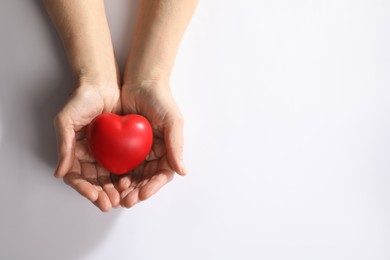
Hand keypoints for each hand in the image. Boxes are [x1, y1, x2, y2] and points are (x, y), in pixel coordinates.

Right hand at [54, 84, 121, 211]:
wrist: (103, 84)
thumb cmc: (81, 99)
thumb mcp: (66, 120)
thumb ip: (64, 146)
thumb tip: (59, 173)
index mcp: (74, 152)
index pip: (77, 177)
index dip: (84, 188)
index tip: (93, 196)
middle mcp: (90, 156)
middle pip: (94, 182)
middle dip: (101, 194)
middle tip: (110, 203)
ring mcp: (105, 153)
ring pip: (109, 178)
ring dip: (114, 190)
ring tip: (122, 198)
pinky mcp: (121, 148)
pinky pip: (123, 166)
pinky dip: (126, 176)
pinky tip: (132, 183)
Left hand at [118, 81, 185, 207]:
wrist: (141, 81)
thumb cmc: (161, 99)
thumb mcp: (173, 121)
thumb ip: (176, 145)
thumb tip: (182, 171)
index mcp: (168, 149)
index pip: (163, 174)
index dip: (153, 186)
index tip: (143, 194)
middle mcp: (154, 152)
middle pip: (147, 178)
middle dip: (138, 191)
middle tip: (127, 200)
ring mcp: (139, 150)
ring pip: (134, 174)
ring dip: (127, 187)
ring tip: (118, 195)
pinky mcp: (124, 145)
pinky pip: (121, 163)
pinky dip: (117, 173)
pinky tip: (110, 179)